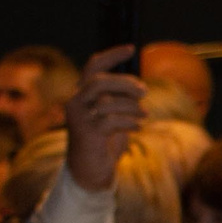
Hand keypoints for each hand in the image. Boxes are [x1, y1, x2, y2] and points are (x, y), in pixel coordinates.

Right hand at [64, 44, 148, 193]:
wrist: (90, 173)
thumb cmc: (104, 144)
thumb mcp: (114, 119)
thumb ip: (120, 102)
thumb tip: (140, 87)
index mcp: (81, 94)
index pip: (94, 65)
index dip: (112, 55)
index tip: (132, 49)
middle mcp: (75, 102)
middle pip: (99, 81)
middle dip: (124, 83)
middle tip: (145, 91)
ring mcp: (79, 118)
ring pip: (105, 100)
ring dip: (130, 105)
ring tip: (146, 114)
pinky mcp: (87, 134)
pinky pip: (111, 121)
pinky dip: (128, 122)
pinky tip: (138, 129)